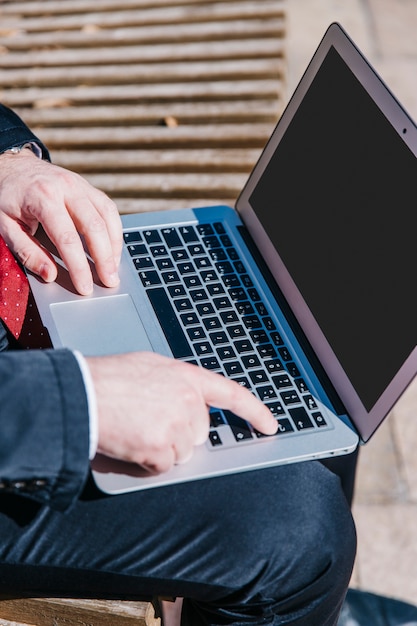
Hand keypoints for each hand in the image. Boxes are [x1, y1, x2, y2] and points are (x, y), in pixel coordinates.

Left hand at [0, 149, 122, 294]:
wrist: (11, 166)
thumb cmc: (6, 197)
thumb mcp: (5, 226)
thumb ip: (26, 251)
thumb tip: (50, 274)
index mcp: (43, 197)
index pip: (67, 238)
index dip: (78, 266)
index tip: (85, 287)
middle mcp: (66, 188)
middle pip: (94, 227)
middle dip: (104, 259)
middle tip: (110, 282)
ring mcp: (81, 185)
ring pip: (107, 216)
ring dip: (114, 246)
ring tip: (114, 269)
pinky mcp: (89, 188)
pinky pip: (109, 209)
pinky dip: (115, 231)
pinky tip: (113, 249)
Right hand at [87, 352, 277, 473]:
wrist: (82, 393)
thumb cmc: (108, 378)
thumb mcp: (149, 367)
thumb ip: (175, 382)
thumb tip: (187, 400)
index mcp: (186, 376)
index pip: (231, 394)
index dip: (254, 411)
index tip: (269, 425)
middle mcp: (187, 400)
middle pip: (199, 431)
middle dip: (180, 432)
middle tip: (149, 420)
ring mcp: (176, 424)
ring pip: (182, 451)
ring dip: (162, 448)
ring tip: (136, 429)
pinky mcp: (161, 448)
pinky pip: (165, 466)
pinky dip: (149, 462)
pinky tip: (132, 443)